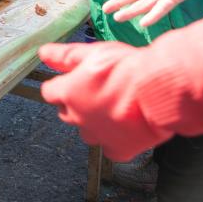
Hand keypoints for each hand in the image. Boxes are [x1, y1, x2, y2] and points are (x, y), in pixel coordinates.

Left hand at [39, 42, 170, 161]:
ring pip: (87, 131)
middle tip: (98, 91)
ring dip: (94, 122)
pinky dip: (115, 139)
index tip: (74, 81)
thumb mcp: (93, 52)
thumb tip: (43, 53)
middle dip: (77, 103)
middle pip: (67, 112)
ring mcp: (97, 135)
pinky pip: (110, 148)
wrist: (159, 91)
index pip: (50, 92)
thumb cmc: (127, 69)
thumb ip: (65, 56)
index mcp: (68, 93)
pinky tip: (125, 125)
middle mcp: (77, 117)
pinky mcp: (118, 149)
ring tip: (114, 107)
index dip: (61, 85)